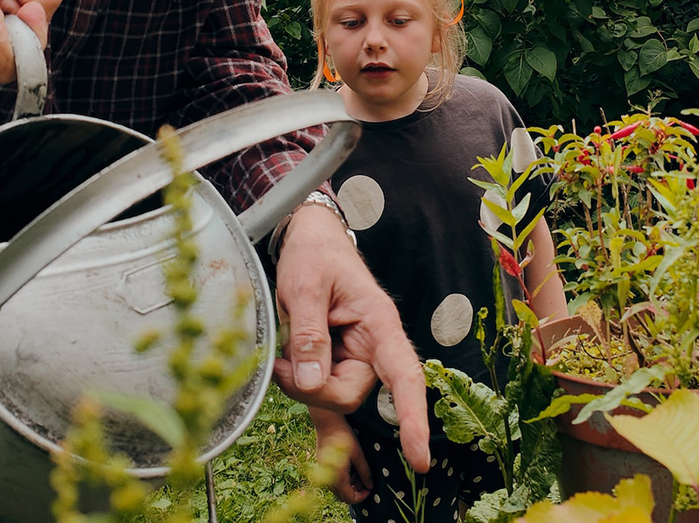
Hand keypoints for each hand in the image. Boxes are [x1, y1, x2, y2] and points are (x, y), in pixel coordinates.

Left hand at [273, 204, 430, 472]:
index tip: (419, 458)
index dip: (412, 418)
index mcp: (379, 322)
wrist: (311, 239)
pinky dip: (300, 380)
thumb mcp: (304, 287)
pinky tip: (287, 362)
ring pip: (333, 394)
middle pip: (350, 393)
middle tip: (279, 364)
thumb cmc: (314, 255)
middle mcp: (374, 344)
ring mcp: (357, 355)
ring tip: (283, 350)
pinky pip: (322, 385)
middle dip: (311, 389)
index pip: (404, 375)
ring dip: (301, 382)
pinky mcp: (339, 360)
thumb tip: (309, 382)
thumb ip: (308, 334)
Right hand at [310, 408, 371, 503]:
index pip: (349, 498)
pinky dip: (343, 478)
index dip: (362, 496)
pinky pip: (333, 479)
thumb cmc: (344, 436)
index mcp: (337, 477)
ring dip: (350, 485)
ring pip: (338, 488)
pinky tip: (351, 467)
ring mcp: (323, 471)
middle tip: (366, 481)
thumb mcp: (358, 454)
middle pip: (343, 495)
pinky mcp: (322, 465)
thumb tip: (370, 485)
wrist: (327, 421)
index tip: (370, 489)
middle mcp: (327, 477)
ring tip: (360, 473)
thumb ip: (365, 472)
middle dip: (356, 491)